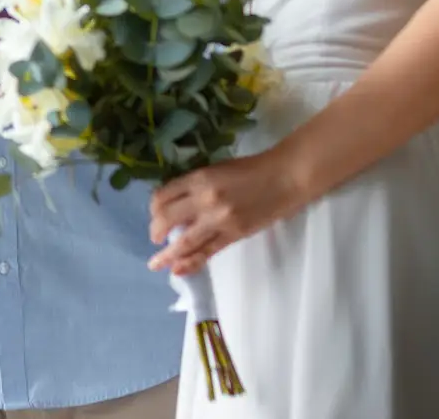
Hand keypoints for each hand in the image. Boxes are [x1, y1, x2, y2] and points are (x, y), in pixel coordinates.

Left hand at [147, 150, 304, 276]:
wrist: (284, 178)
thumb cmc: (251, 169)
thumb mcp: (216, 169)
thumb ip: (195, 185)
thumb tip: (175, 204)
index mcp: (199, 178)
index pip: (163, 195)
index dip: (153, 207)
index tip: (154, 214)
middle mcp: (204, 199)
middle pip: (167, 218)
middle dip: (156, 230)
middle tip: (154, 238)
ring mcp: (219, 220)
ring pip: (184, 241)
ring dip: (167, 254)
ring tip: (156, 263)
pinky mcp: (234, 235)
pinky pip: (207, 252)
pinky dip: (191, 262)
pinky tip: (178, 270)